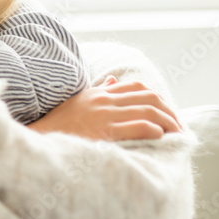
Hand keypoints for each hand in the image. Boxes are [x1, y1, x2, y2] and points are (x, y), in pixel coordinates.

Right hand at [30, 76, 181, 139]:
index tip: (167, 113)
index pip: (137, 87)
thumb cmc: (57, 125)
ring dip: (168, 122)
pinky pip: (138, 126)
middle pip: (149, 98)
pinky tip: (160, 137)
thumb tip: (113, 80)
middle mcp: (105, 101)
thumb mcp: (77, 102)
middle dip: (170, 111)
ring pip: (148, 111)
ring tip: (177, 133)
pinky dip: (154, 130)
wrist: (38, 138)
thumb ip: (97, 90)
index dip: (158, 99)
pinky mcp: (104, 130)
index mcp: (100, 94)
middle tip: (179, 127)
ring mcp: (105, 114)